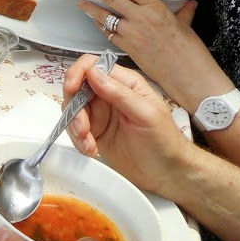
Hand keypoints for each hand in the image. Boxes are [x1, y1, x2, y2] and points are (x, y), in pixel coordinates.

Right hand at [62, 58, 191, 194]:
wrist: (167, 174)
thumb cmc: (165, 142)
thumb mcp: (146, 115)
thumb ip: (119, 93)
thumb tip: (93, 72)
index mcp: (125, 84)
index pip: (93, 66)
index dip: (77, 74)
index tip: (71, 89)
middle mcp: (109, 95)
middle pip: (77, 89)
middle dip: (75, 110)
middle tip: (83, 129)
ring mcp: (101, 114)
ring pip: (73, 110)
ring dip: (76, 128)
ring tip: (90, 144)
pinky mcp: (95, 132)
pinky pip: (75, 130)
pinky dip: (78, 141)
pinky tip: (92, 150)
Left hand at [72, 0, 208, 102]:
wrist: (186, 75)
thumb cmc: (189, 50)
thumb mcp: (186, 26)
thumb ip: (184, 12)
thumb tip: (190, 3)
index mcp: (156, 7)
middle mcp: (141, 17)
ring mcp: (132, 33)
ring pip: (105, 16)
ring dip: (90, 8)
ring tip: (80, 1)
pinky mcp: (127, 47)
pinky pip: (108, 34)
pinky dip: (101, 27)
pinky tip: (95, 22)